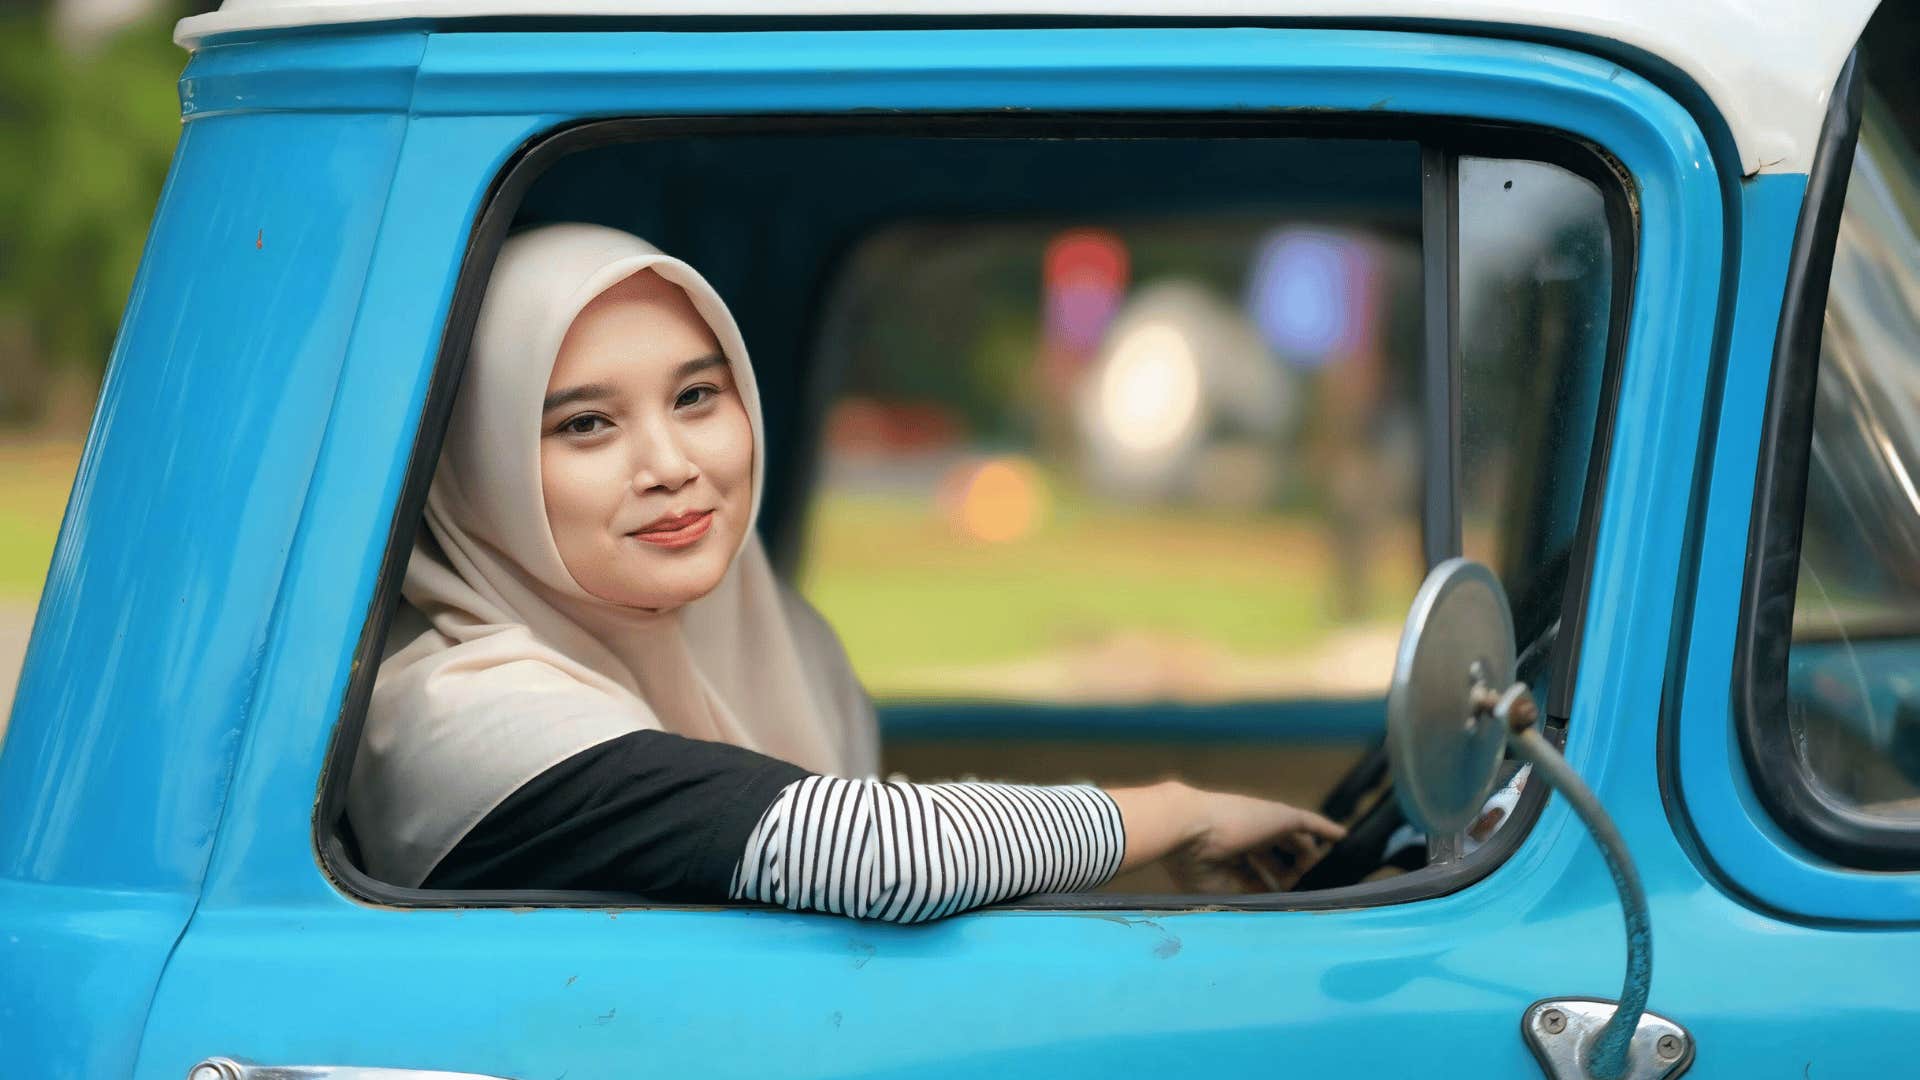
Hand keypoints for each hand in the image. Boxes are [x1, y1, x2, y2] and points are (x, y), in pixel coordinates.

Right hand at [1109, 781, 1346, 893]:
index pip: (1260, 873)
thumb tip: (1275, 916)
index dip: (1274, 887)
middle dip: (1293, 877)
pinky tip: (1344, 840)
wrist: (1187, 831)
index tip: (1286, 903)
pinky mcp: (1281, 817)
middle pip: (1281, 859)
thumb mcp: (1224, 893)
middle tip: (1308, 897)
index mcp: (1230, 854)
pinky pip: (1312, 824)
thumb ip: (1249, 900)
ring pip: (1298, 844)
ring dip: (1310, 862)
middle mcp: (1249, 838)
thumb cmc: (1194, 865)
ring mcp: (1265, 825)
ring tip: (1327, 881)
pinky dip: (1327, 830)